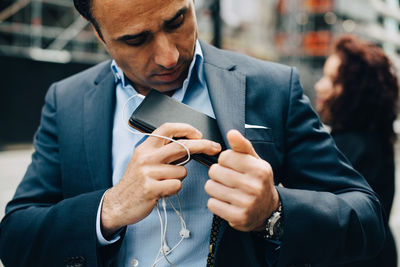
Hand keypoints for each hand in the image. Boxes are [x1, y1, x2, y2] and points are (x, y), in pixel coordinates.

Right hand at [101, 123, 221, 236]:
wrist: (118, 204)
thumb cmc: (136, 182)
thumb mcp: (144, 161)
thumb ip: (163, 152)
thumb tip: (189, 146)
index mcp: (145, 147)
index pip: (167, 128)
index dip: (186, 128)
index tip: (199, 133)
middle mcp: (146, 157)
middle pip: (181, 146)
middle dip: (203, 145)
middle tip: (215, 147)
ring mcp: (147, 172)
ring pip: (182, 171)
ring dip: (179, 178)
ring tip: (164, 183)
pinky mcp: (151, 188)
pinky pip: (176, 185)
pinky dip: (173, 190)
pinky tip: (162, 192)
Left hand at [205, 129, 278, 231]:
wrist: (268, 210)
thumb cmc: (258, 181)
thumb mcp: (255, 161)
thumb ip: (242, 146)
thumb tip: (231, 133)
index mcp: (258, 169)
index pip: (224, 156)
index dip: (225, 161)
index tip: (233, 167)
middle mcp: (253, 186)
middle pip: (215, 171)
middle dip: (218, 174)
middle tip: (229, 180)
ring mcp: (245, 203)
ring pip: (210, 187)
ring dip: (215, 188)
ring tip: (227, 190)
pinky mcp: (237, 217)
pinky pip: (211, 203)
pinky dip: (216, 202)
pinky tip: (226, 202)